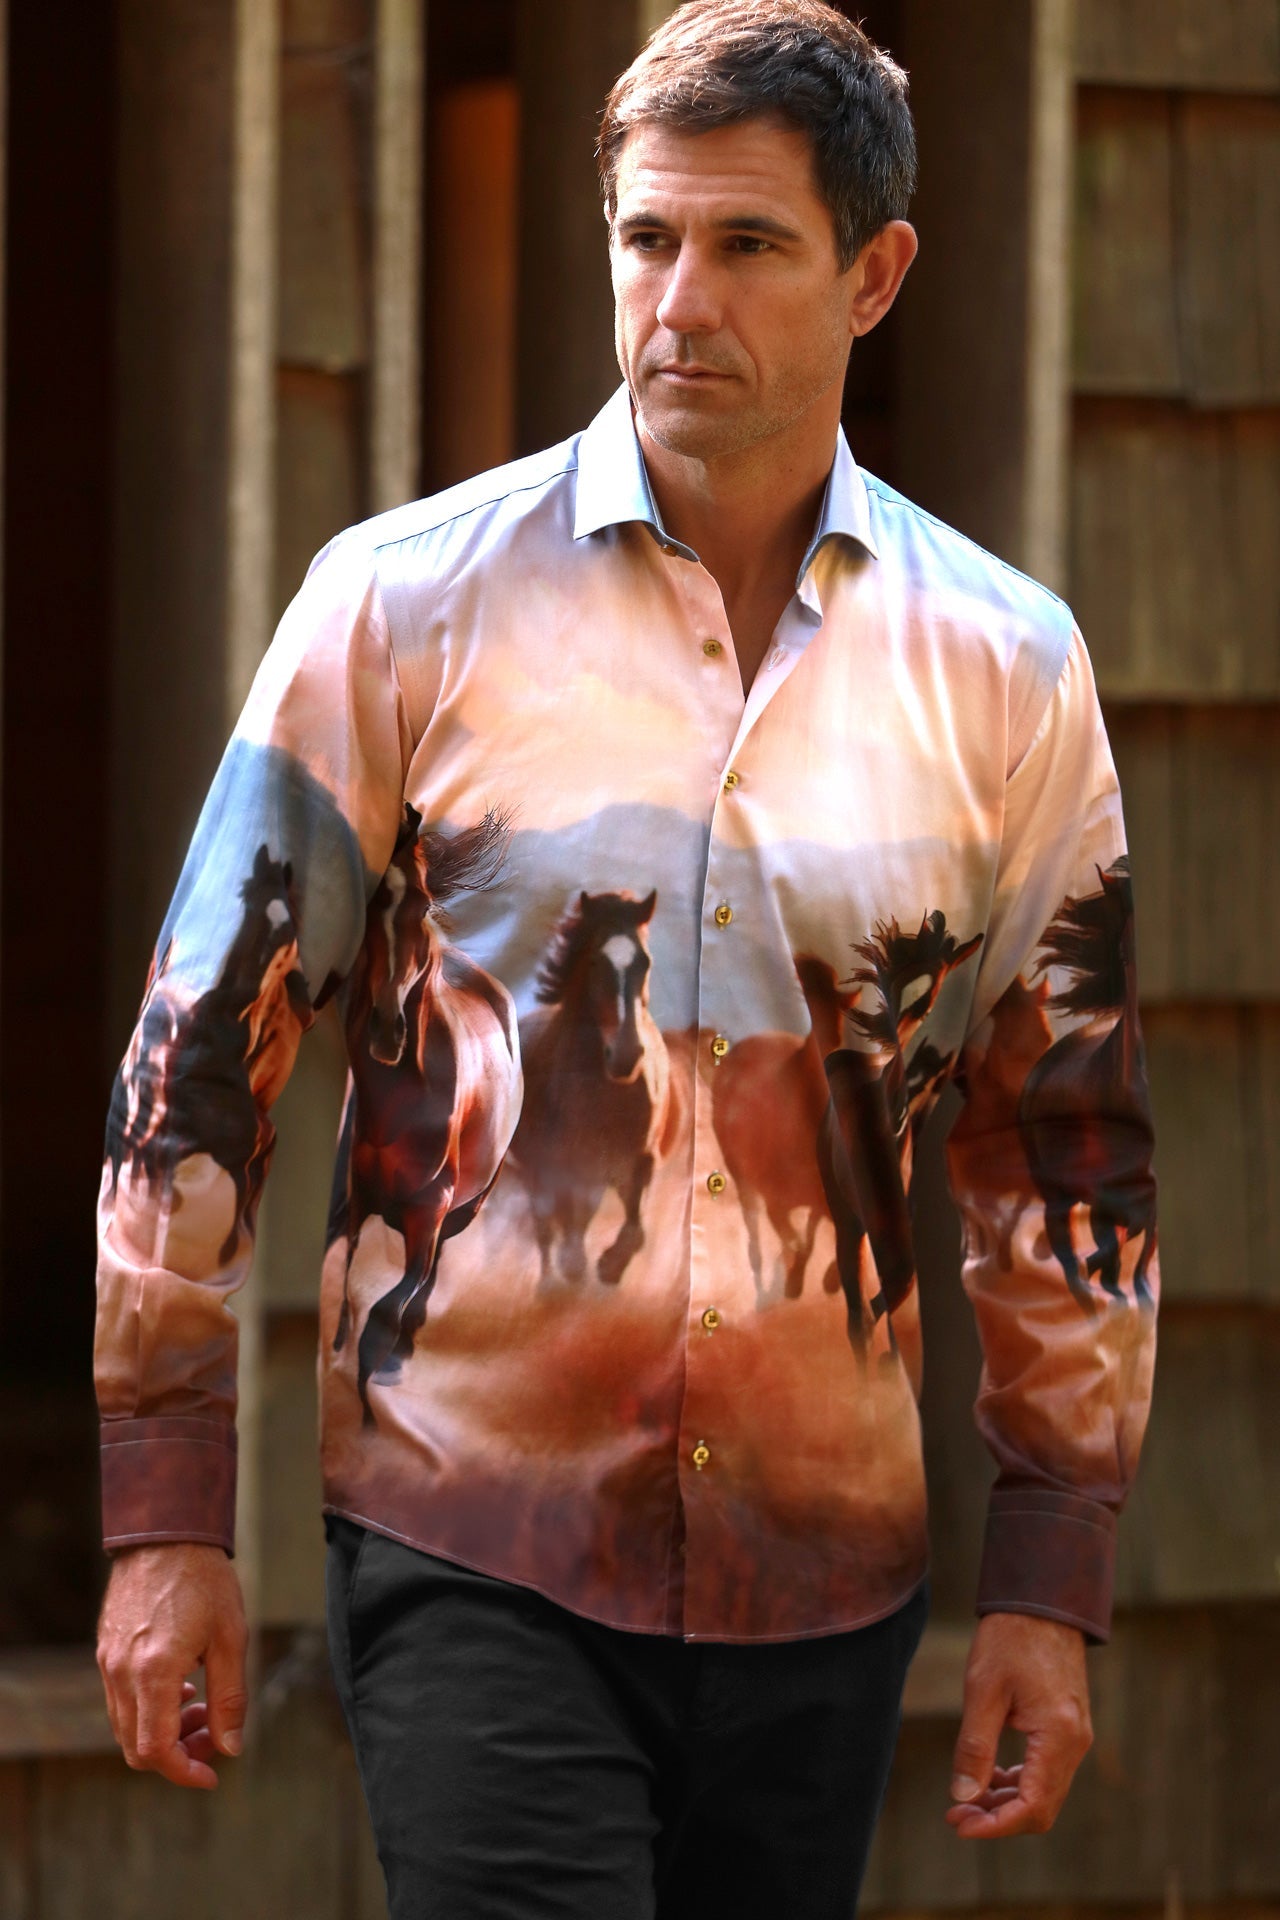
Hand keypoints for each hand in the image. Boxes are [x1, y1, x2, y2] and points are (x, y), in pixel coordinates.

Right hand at [97, 1542, 248, 1789]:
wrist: (166, 1533)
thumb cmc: (204, 1580)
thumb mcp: (231, 1638)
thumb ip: (231, 1698)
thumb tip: (232, 1747)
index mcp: (153, 1673)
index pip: (156, 1750)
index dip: (184, 1772)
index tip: (212, 1774)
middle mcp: (121, 1673)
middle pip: (137, 1747)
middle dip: (177, 1754)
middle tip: (213, 1735)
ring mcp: (108, 1661)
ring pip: (126, 1726)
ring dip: (163, 1731)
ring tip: (201, 1706)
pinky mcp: (105, 1649)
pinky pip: (120, 1699)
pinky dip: (148, 1709)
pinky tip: (182, 1686)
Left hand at [946, 1611, 1091, 1837]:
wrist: (1041, 1601)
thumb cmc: (1011, 1638)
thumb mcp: (983, 1690)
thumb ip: (974, 1747)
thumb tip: (964, 1796)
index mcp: (1059, 1736)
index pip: (1033, 1807)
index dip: (995, 1825)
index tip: (958, 1823)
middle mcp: (1076, 1743)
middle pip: (1041, 1808)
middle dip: (997, 1817)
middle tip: (955, 1812)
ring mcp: (1076, 1736)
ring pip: (1044, 1792)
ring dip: (1006, 1802)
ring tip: (965, 1797)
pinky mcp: (1069, 1727)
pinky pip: (1047, 1772)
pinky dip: (1018, 1781)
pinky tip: (989, 1775)